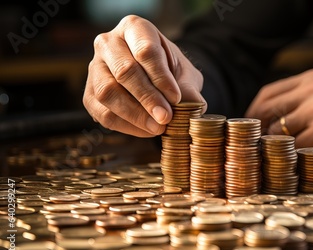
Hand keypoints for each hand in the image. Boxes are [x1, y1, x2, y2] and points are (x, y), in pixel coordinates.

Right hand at [83, 15, 205, 136]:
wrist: (155, 78)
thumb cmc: (170, 71)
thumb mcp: (185, 74)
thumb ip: (188, 88)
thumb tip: (193, 105)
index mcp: (134, 28)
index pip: (145, 51)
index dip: (161, 77)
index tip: (176, 98)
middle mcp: (108, 43)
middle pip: (124, 71)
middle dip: (148, 98)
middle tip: (166, 117)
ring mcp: (95, 68)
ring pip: (108, 92)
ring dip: (135, 114)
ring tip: (158, 127)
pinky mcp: (89, 93)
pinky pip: (103, 113)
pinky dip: (126, 126)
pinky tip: (147, 130)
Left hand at [245, 68, 312, 166]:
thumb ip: (304, 102)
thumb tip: (270, 124)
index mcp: (312, 79)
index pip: (267, 94)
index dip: (253, 114)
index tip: (249, 130)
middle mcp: (312, 90)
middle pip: (266, 111)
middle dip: (256, 133)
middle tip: (255, 149)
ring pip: (277, 132)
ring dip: (275, 148)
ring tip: (277, 159)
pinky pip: (293, 149)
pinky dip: (290, 159)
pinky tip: (294, 164)